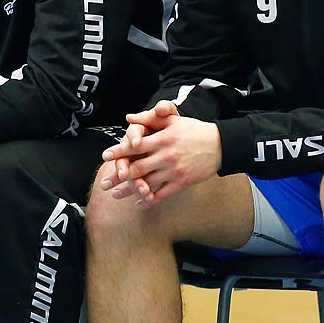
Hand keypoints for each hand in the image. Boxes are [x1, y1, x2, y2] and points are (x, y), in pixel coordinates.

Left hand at [98, 108, 221, 208]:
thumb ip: (150, 119)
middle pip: (137, 168)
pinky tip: (139, 205)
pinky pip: (162, 194)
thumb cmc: (194, 130)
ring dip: (130, 191)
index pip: (136, 146)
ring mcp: (174, 171)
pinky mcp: (182, 182)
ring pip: (147, 183)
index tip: (105, 156)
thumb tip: (129, 118)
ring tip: (115, 195)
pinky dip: (149, 201)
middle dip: (119, 176)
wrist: (219, 145)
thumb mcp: (173, 120)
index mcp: (163, 139)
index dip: (119, 151)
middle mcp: (166, 156)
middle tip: (104, 183)